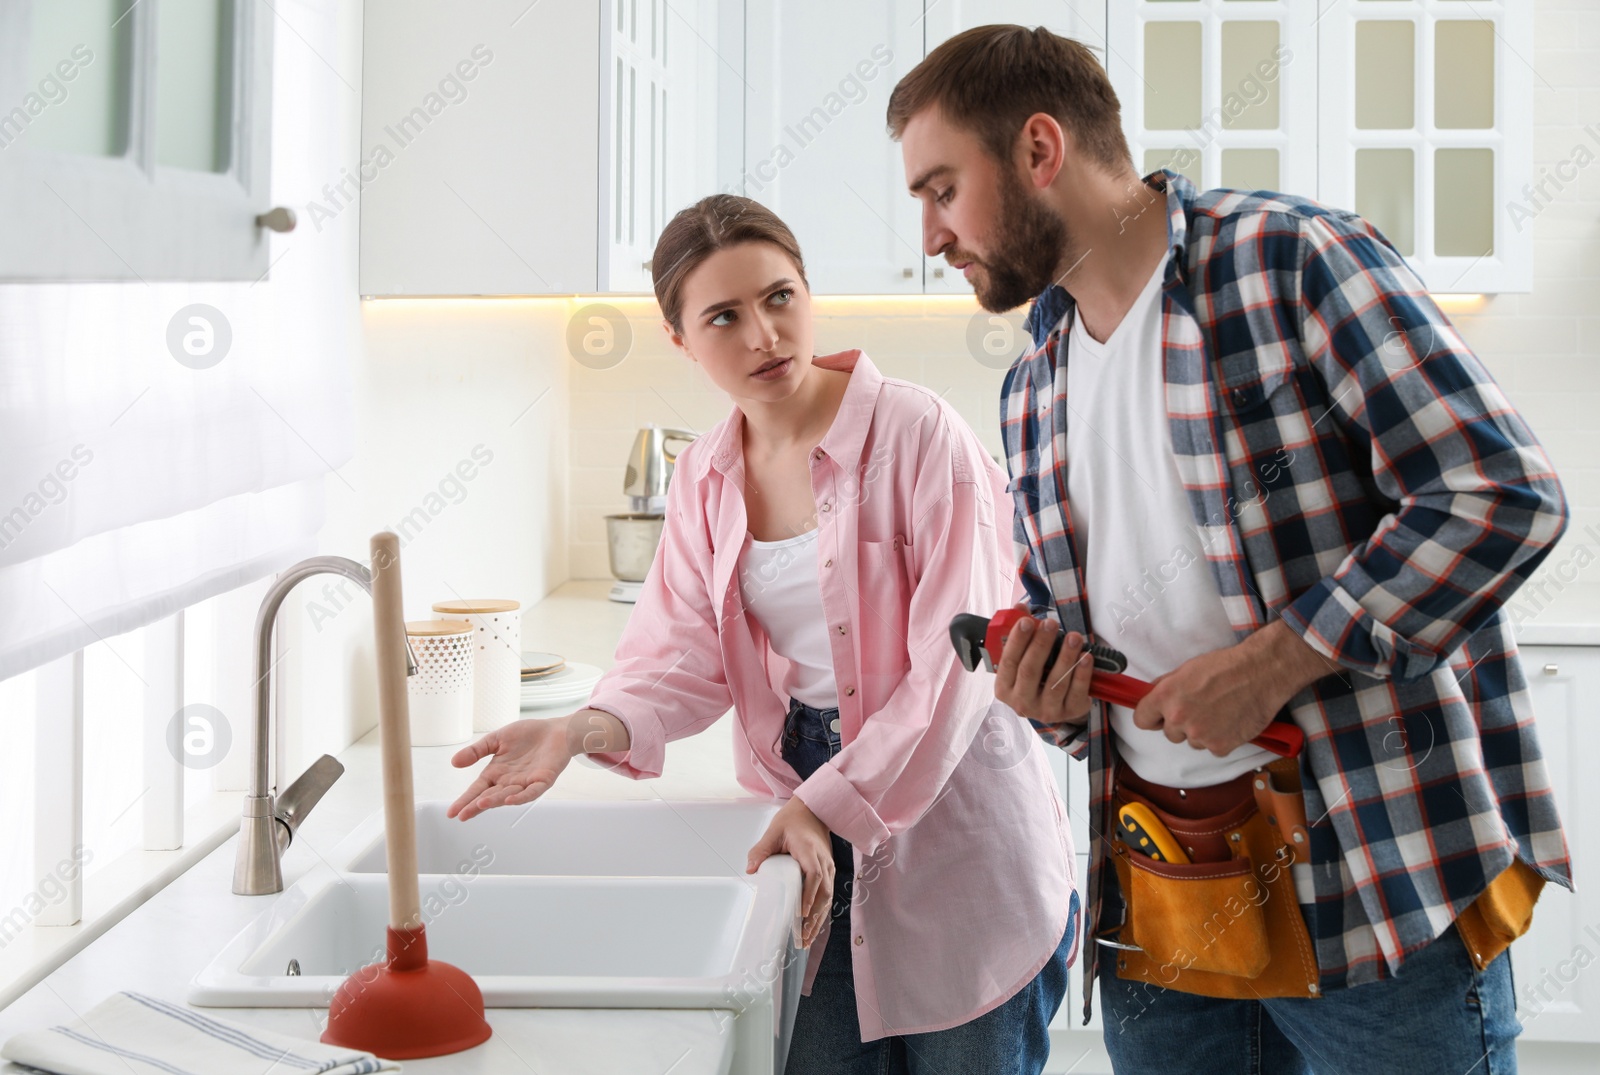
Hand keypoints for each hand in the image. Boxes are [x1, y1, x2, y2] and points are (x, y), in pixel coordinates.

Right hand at [447, 715, 575, 819]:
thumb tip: (454, 761)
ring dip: (495, 800)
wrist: (556, 730)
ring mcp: (526, 782)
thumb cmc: (528, 735)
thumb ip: (476, 751)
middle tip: (462, 814)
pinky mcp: (543, 780)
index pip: (477, 789)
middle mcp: (509, 781)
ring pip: (508, 795)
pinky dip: (521, 797)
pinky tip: (510, 800)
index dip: (465, 800)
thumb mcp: (496, 739)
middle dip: (475, 805)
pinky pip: (532, 792)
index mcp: (496, 772)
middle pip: (490, 796)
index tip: (452, 812)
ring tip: (480, 804)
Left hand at [746, 797, 836, 947]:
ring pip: (828, 898)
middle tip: (801, 937)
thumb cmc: (793, 820)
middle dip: (814, 917)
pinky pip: (827, 896)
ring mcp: (829, 868)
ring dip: (818, 921)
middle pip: (824, 893)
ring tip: (806, 940)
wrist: (814, 811)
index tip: (802, 912)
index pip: (814, 875)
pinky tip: (812, 928)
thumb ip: (761, 849)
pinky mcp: (829, 873)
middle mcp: (824, 862)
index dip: (810, 895)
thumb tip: (750, 869)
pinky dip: (821, 914)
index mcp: (810, 851)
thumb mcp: (774, 831)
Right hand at [993, 601, 1094, 727]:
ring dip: (1065, 657)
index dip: (1017, 641)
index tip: (1026, 621)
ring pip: (1055, 682)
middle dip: (1041, 644)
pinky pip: (1076, 692)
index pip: (1008, 662)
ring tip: (1074, 637)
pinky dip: (1082, 674)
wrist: (1054, 704)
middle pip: (1029, 672)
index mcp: (1005, 688)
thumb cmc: (1036, 676)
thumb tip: (1020, 608)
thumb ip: (1021, 633)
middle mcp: (1022, 702)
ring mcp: (1045, 710)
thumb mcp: (1024, 658)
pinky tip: (1086, 657)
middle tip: (1051, 624)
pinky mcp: (1068, 712)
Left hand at [1131, 621, 1334, 753]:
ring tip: (1220, 712)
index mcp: (1166, 696)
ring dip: (1202, 732)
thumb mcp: (1187, 669)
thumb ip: (1166, 687)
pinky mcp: (1220, 746)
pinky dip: (1221, 738)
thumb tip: (1153, 698)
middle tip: (1201, 708)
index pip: (1142, 720)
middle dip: (1181, 724)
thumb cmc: (1225, 666)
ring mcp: (1199, 735)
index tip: (1159, 717)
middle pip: (1169, 733)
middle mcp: (1179, 718)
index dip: (1152, 718)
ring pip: (1192, 741)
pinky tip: (1231, 721)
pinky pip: (1213, 748)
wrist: (1261, 672)